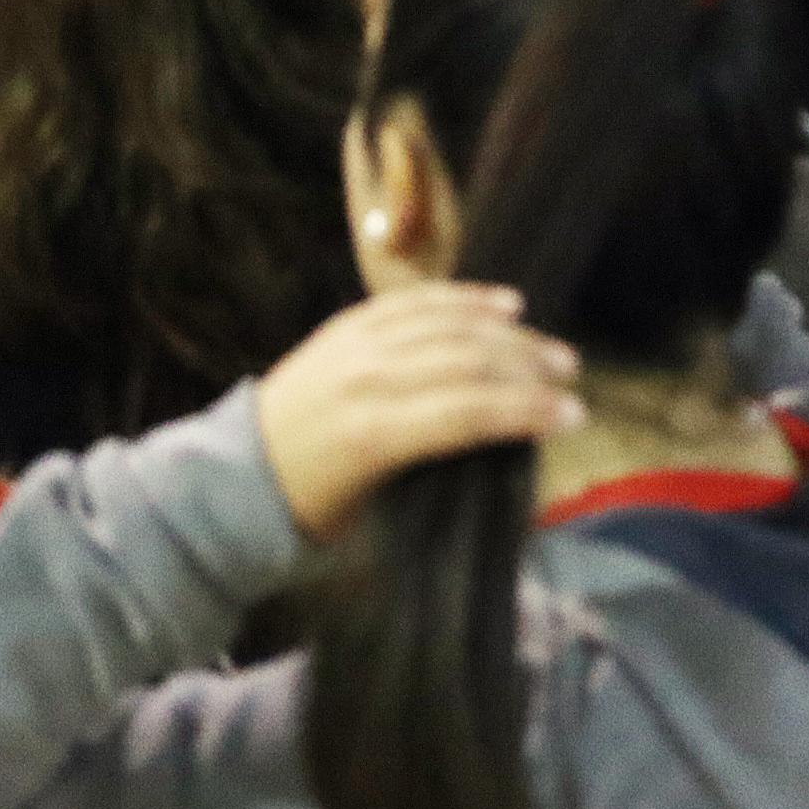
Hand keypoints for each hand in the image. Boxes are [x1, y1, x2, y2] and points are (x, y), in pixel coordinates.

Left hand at [254, 287, 581, 544]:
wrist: (233, 476)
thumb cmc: (313, 508)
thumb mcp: (377, 508)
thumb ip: (439, 471)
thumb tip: (509, 450)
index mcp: (371, 436)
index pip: (468, 412)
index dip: (527, 412)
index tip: (574, 417)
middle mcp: (364, 380)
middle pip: (467, 360)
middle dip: (529, 369)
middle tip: (571, 380)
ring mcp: (354, 345)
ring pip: (448, 324)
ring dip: (510, 335)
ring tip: (550, 351)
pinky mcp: (347, 325)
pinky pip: (415, 302)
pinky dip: (465, 301)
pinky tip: (506, 306)